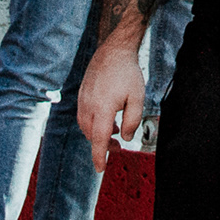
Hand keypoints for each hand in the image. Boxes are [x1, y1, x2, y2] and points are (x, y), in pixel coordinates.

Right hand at [79, 36, 148, 172]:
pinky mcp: (82, 93)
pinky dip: (92, 123)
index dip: (99, 156)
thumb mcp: (137, 98)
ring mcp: (83, 99)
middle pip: (91, 135)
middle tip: (117, 149)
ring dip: (97, 134)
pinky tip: (106, 119)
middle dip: (102, 146)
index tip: (100, 169)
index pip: (98, 139)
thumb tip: (125, 138)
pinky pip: (83, 115)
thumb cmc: (127, 73)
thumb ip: (133, 121)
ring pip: (85, 126)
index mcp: (102, 109)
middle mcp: (89, 106)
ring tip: (115, 132)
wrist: (114, 50)